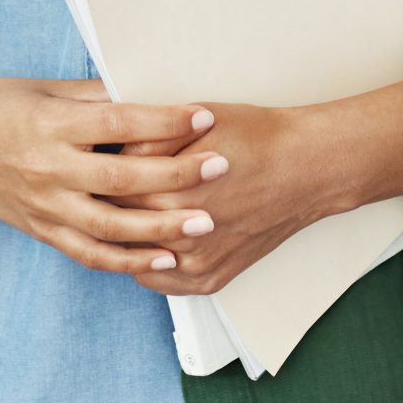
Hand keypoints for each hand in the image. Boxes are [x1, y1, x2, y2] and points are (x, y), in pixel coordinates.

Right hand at [0, 78, 228, 278]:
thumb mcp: (43, 89)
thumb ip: (96, 95)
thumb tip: (150, 90)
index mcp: (51, 125)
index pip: (119, 123)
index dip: (165, 121)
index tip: (204, 115)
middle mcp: (48, 169)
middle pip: (123, 178)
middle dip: (177, 175)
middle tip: (222, 167)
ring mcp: (45, 206)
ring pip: (111, 225)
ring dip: (163, 228)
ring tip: (207, 223)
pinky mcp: (43, 230)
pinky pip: (90, 252)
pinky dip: (129, 260)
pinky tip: (164, 258)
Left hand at [108, 101, 347, 295]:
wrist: (306, 169)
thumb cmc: (256, 138)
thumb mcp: (197, 122)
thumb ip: (148, 138)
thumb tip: (111, 150)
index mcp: (170, 192)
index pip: (111, 191)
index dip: (103, 176)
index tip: (97, 167)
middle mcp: (182, 236)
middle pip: (119, 226)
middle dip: (109, 207)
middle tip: (101, 191)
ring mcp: (197, 264)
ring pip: (135, 257)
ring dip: (128, 237)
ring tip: (125, 214)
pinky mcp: (210, 279)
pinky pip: (160, 280)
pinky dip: (150, 262)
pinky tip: (151, 239)